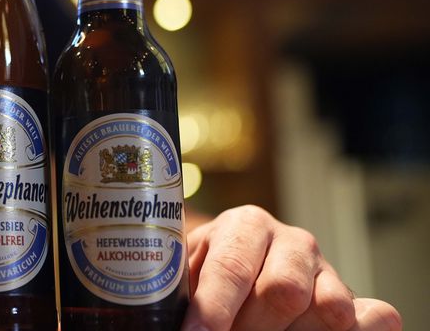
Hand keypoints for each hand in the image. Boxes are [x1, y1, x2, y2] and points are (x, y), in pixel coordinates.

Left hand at [184, 205, 401, 330]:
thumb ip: (185, 290)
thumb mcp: (188, 273)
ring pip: (326, 309)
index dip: (214, 309)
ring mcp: (327, 269)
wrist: (244, 273)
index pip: (232, 267)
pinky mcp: (354, 298)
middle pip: (282, 291)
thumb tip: (175, 321)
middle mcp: (292, 241)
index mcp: (246, 225)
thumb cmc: (206, 278)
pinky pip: (372, 318)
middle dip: (250, 327)